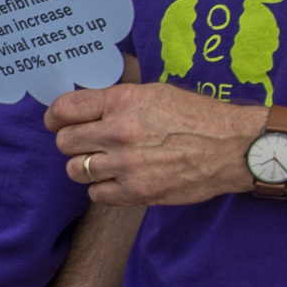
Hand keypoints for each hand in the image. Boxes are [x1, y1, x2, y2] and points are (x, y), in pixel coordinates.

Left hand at [50, 82, 263, 207]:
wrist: (231, 147)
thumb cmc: (197, 116)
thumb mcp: (155, 92)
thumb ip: (118, 100)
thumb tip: (87, 105)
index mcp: (122, 102)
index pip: (65, 109)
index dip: (55, 116)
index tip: (57, 122)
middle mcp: (119, 132)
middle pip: (65, 142)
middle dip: (72, 142)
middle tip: (86, 143)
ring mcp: (126, 165)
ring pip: (75, 170)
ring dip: (85, 166)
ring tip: (104, 162)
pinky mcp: (137, 192)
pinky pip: (96, 194)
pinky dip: (102, 188)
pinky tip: (117, 179)